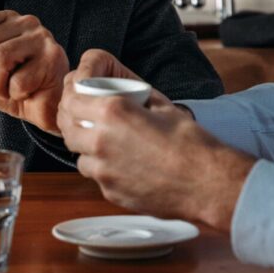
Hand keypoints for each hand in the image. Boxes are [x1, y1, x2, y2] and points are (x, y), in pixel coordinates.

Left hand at [0, 10, 67, 133]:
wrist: (44, 107)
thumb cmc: (14, 85)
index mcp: (4, 19)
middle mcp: (24, 22)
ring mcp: (41, 37)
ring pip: (0, 58)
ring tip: (8, 89)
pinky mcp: (53, 57)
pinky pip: (19, 80)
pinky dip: (15, 94)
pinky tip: (26, 92)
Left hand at [58, 48, 253, 230]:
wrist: (208, 184)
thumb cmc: (191, 144)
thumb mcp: (160, 104)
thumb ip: (130, 94)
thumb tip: (117, 86)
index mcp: (112, 112)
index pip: (72, 92)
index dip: (73, 84)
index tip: (80, 81)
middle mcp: (100, 139)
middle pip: (66, 120)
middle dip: (72, 111)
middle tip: (83, 107)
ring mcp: (102, 169)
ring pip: (75, 149)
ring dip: (83, 139)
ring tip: (102, 134)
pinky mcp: (109, 191)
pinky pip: (93, 172)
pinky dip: (99, 164)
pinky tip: (117, 159)